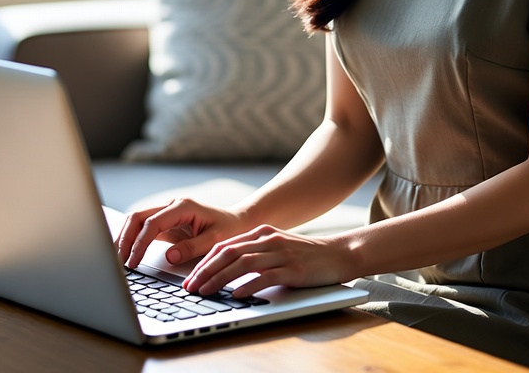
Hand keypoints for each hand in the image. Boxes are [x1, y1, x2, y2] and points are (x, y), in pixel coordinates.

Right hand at [116, 198, 250, 269]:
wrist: (238, 222)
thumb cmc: (229, 229)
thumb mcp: (215, 241)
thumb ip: (192, 248)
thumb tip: (169, 256)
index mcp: (183, 207)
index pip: (152, 223)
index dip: (139, 243)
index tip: (133, 262)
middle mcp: (172, 207)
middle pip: (138, 217)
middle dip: (125, 238)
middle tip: (118, 261)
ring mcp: (167, 214)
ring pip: (137, 221)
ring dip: (125, 237)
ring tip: (117, 259)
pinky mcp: (166, 224)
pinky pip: (144, 229)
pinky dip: (132, 239)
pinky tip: (126, 253)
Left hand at [184, 226, 353, 298]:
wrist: (338, 253)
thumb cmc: (306, 255)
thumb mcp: (277, 248)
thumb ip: (256, 254)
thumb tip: (228, 271)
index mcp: (262, 233)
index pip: (225, 245)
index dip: (205, 261)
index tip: (191, 277)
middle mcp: (268, 240)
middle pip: (228, 252)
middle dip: (205, 270)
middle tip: (190, 287)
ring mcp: (280, 253)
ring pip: (242, 263)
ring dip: (220, 278)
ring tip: (205, 291)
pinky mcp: (292, 268)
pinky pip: (265, 276)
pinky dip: (248, 285)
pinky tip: (237, 295)